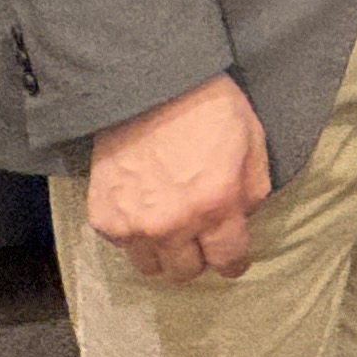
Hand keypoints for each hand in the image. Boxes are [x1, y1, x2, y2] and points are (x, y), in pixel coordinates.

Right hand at [86, 73, 269, 283]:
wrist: (152, 83)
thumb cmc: (207, 108)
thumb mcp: (252, 144)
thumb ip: (253, 193)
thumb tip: (243, 221)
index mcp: (216, 206)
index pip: (228, 262)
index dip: (233, 260)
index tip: (230, 256)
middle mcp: (173, 224)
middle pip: (186, 272)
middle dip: (197, 256)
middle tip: (198, 235)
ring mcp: (134, 224)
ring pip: (151, 266)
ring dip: (163, 251)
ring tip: (168, 224)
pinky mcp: (104, 216)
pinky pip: (121, 245)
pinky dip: (133, 234)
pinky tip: (142, 207)